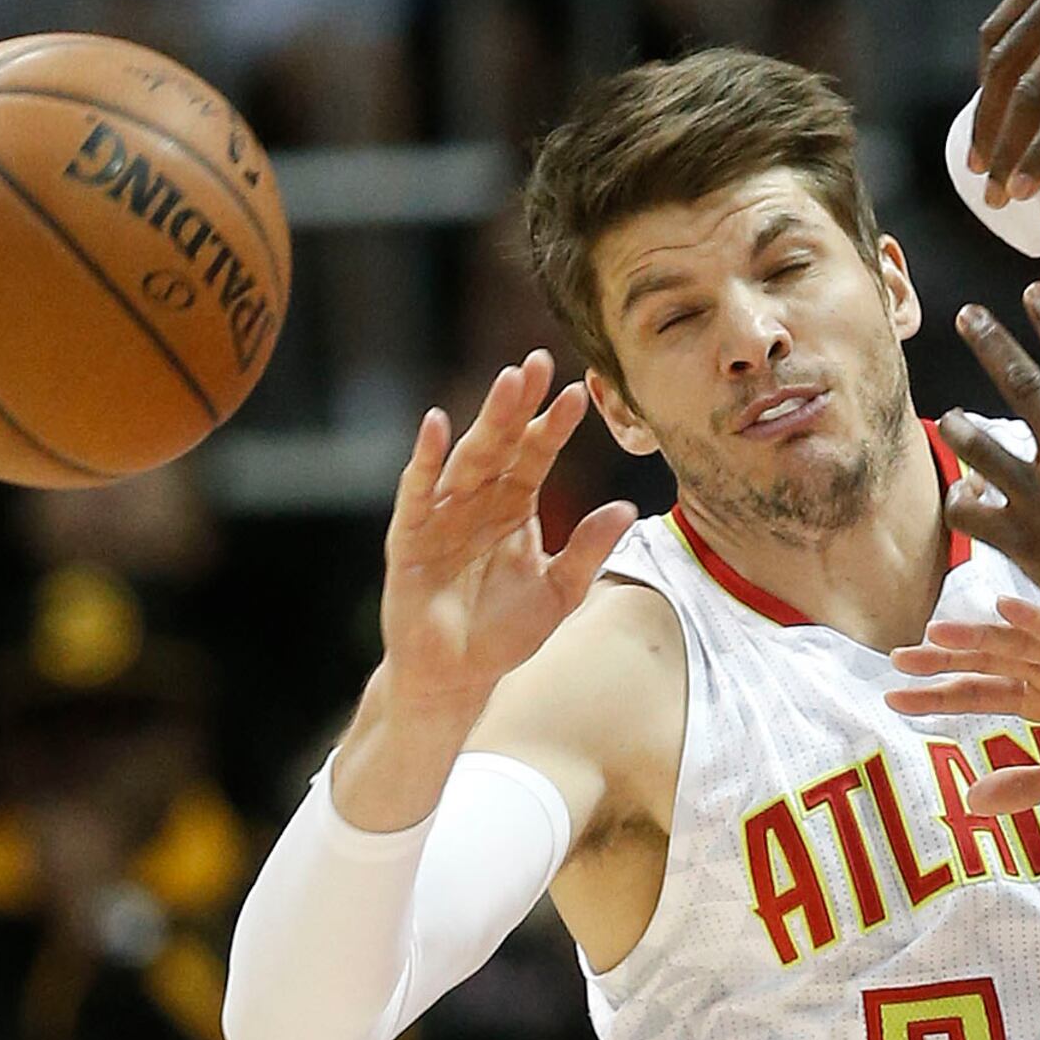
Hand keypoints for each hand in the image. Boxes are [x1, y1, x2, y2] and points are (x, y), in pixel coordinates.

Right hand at [379, 354, 637, 725]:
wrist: (458, 676)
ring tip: (506, 383)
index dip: (555, 426)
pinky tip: (437, 425)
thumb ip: (588, 550)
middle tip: (537, 363)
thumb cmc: (505, 632)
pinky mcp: (410, 536)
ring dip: (485, 420)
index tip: (581, 392)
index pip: (536, 456)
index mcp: (514, 507)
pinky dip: (426, 459)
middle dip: (519, 405)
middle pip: (502, 444)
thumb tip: (628, 509)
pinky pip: (418, 491)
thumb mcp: (560, 591)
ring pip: (467, 458)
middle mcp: (478, 502)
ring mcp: (442, 515)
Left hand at [885, 594, 1039, 808]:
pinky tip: (1009, 610)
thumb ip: (1029, 786)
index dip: (940, 696)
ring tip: (937, 635)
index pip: (985, 695)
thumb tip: (969, 800)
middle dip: (946, 663)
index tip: (893, 697)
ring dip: (982, 640)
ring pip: (1025, 647)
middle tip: (897, 659)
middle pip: (994, 665)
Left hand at [936, 286, 1039, 711]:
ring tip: (951, 417)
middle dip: (991, 342)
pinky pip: (972, 513)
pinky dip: (963, 500)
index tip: (1033, 292)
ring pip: (982, 448)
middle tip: (967, 314)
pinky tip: (968, 494)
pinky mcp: (1025, 543)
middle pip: (1021, 384)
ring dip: (961, 427)